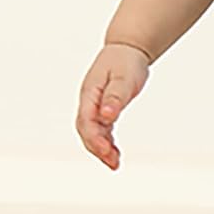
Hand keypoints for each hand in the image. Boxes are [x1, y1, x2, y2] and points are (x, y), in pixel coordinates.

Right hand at [76, 42, 150, 168]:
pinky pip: (101, 130)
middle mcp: (88, 102)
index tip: (107, 151)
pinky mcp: (103, 110)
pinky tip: (114, 154)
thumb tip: (107, 116)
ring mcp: (94, 107)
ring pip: (92, 133)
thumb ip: (115, 97)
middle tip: (113, 163)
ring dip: (101, 149)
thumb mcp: (124, 78)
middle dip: (97, 148)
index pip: (86, 120)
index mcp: (90, 93)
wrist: (127, 49)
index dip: (95, 138)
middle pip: (86, 131)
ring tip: (115, 164)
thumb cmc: (125, 61)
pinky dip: (107, 143)